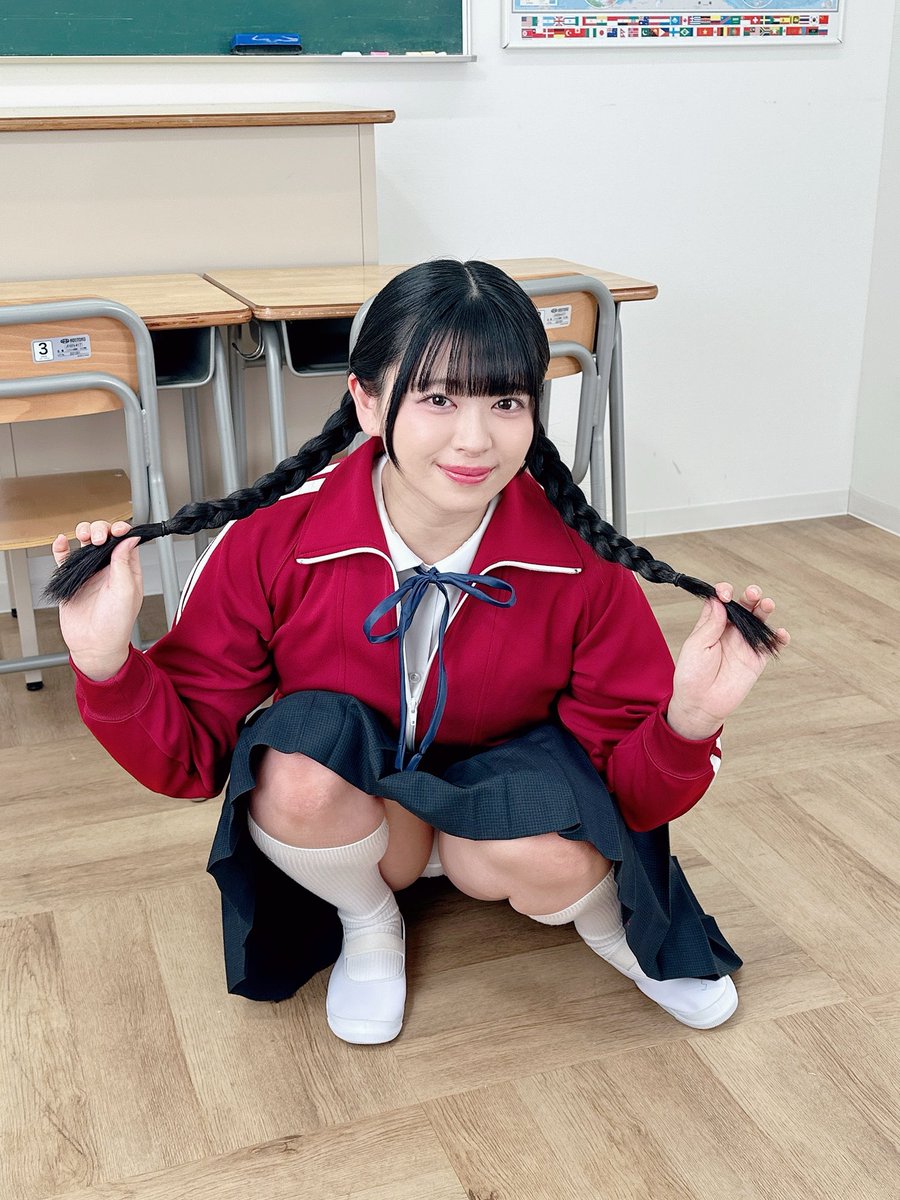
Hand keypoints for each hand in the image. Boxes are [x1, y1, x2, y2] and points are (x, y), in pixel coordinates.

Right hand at [51, 520, 143, 680]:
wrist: (94, 645)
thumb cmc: (116, 625)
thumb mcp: (126, 591)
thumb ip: (125, 564)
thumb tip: (130, 539)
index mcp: (128, 570)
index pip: (126, 541)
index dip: (121, 530)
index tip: (117, 529)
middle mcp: (109, 569)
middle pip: (105, 537)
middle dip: (101, 530)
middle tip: (98, 539)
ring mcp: (90, 573)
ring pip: (85, 543)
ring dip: (83, 533)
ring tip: (83, 536)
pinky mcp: (72, 580)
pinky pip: (65, 559)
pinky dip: (62, 548)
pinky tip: (62, 542)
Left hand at [667, 582, 789, 739]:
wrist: (700, 704)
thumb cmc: (692, 675)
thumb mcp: (696, 645)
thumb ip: (710, 624)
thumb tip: (720, 602)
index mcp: (711, 624)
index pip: (721, 601)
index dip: (724, 592)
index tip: (725, 593)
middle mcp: (730, 631)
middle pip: (744, 606)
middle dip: (750, 596)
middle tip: (752, 593)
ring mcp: (744, 644)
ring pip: (760, 621)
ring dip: (765, 609)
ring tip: (767, 605)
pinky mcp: (756, 659)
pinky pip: (771, 645)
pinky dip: (779, 638)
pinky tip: (780, 633)